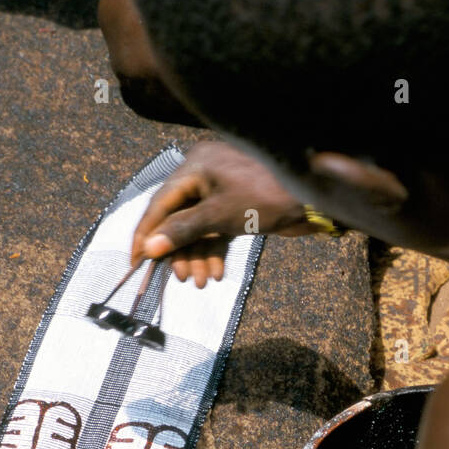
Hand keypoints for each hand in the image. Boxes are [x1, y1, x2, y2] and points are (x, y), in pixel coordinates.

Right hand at [131, 140, 316, 286]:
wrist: (313, 199)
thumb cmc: (265, 198)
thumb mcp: (219, 216)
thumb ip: (182, 231)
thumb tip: (149, 249)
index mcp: (195, 166)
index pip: (160, 203)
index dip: (146, 234)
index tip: (135, 261)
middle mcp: (204, 175)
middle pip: (178, 218)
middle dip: (179, 252)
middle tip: (179, 278)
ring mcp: (221, 191)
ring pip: (197, 228)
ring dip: (197, 256)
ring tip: (200, 281)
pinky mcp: (236, 207)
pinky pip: (215, 229)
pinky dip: (214, 250)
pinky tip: (216, 272)